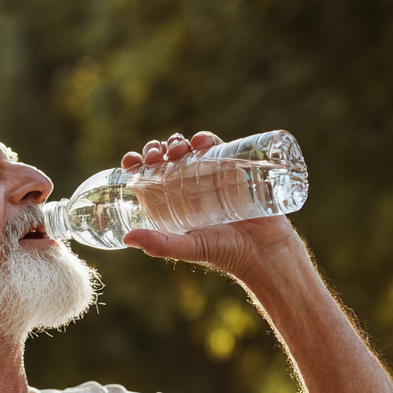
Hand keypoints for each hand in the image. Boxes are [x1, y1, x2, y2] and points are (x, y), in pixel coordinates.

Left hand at [120, 132, 299, 282]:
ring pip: (189, 150)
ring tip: (177, 148)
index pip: (149, 179)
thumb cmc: (225, 253)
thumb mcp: (189, 247)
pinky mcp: (233, 168)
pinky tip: (199, 140)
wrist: (264, 250)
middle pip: (166, 160)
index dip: (137, 166)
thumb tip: (127, 237)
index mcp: (173, 204)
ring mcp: (211, 176)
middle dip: (157, 151)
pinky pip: (217, 147)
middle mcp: (189, 188)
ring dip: (177, 142)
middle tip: (155, 155)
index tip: (131, 160)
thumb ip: (161, 244)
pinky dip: (206, 139)